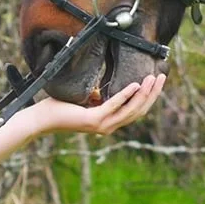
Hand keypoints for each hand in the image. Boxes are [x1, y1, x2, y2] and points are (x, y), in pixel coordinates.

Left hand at [31, 71, 166, 136]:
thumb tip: (101, 91)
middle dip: (152, 93)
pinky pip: (114, 106)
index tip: (157, 80)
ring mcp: (102, 125)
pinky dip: (125, 95)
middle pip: (138, 110)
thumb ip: (96, 98)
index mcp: (109, 122)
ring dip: (144, 93)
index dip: (149, 97)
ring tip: (152, 78)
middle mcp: (109, 126)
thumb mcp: (83, 101)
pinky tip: (134, 84)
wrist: (42, 119)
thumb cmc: (60, 108)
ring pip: (131, 109)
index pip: (136, 110)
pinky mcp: (94, 121)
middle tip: (162, 77)